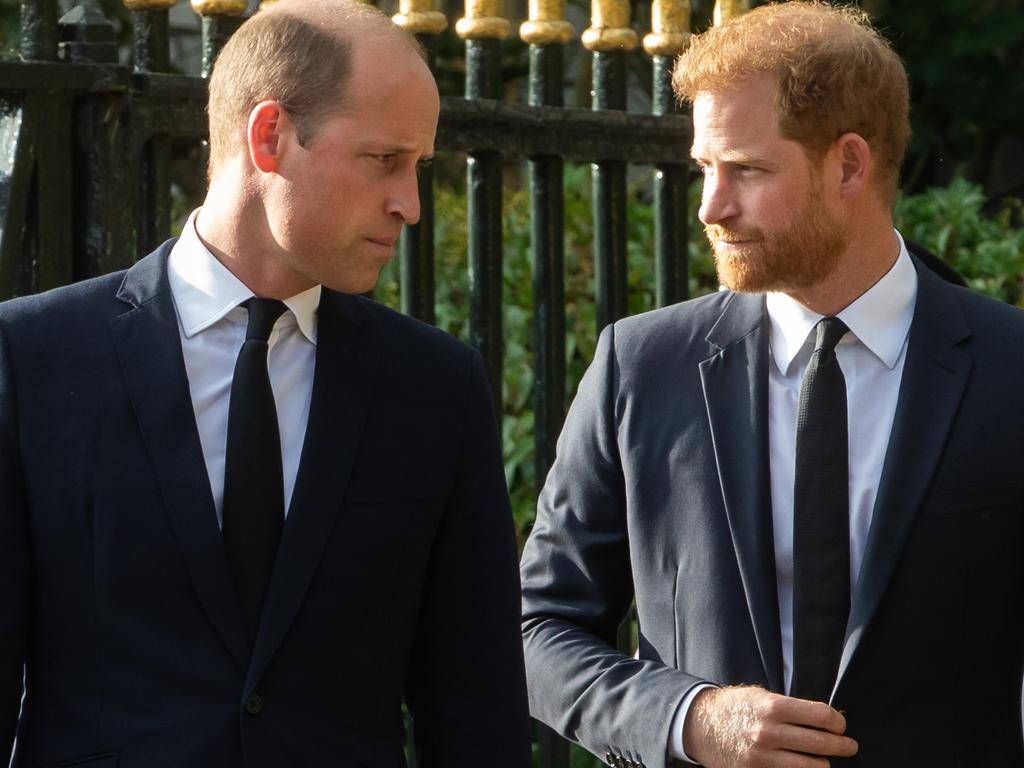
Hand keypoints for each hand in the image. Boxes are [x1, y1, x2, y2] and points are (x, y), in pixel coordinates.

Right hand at [682, 685, 857, 766]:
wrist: (701, 725)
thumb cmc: (735, 708)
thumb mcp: (761, 697)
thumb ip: (791, 708)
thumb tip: (826, 719)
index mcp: (772, 707)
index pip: (820, 715)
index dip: (838, 721)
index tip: (840, 725)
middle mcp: (768, 733)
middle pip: (822, 743)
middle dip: (842, 745)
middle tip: (849, 746)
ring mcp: (762, 757)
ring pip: (813, 767)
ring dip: (824, 763)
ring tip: (824, 759)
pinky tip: (805, 767)